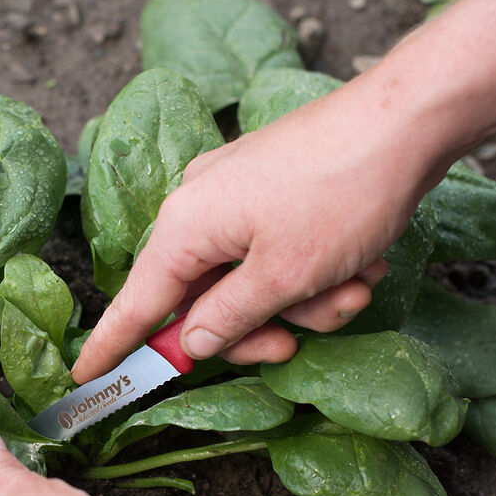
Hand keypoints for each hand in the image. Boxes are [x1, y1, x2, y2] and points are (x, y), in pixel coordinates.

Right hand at [72, 75, 435, 383]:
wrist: (409, 117)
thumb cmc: (341, 195)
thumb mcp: (282, 275)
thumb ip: (227, 318)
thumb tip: (188, 343)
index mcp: (186, 227)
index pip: (137, 303)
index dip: (113, 346)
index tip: (85, 378)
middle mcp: (199, 209)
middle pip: (201, 301)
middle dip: (253, 330)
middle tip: (290, 346)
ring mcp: (236, 197)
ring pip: (247, 283)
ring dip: (298, 304)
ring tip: (351, 289)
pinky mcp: (270, 193)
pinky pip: (272, 255)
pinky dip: (310, 274)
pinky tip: (356, 265)